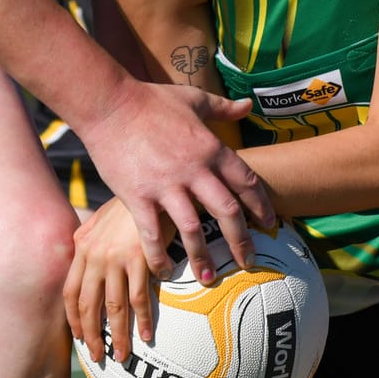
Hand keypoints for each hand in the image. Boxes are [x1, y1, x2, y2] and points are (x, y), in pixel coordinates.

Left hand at [66, 197, 153, 363]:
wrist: (153, 185)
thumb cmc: (131, 203)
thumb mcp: (101, 218)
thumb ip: (90, 239)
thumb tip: (82, 256)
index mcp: (82, 247)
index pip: (70, 291)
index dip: (72, 318)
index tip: (79, 338)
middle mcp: (95, 255)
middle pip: (87, 305)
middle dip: (91, 335)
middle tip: (97, 357)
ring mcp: (116, 258)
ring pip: (113, 307)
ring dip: (117, 336)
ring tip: (121, 356)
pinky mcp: (140, 258)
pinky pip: (139, 298)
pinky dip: (143, 320)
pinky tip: (147, 335)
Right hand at [81, 81, 274, 280]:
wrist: (108, 103)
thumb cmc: (151, 99)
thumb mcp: (193, 99)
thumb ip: (223, 107)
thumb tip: (249, 104)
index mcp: (210, 147)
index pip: (245, 181)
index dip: (261, 205)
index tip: (269, 224)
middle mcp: (194, 169)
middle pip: (227, 211)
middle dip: (241, 240)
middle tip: (248, 261)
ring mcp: (165, 185)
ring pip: (193, 229)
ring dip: (203, 256)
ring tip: (209, 278)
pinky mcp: (138, 196)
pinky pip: (152, 233)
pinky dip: (159, 255)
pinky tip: (163, 271)